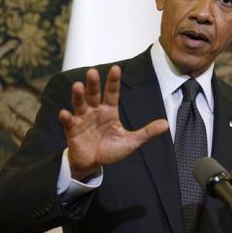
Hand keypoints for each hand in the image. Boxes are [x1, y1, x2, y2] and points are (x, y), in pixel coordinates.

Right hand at [58, 65, 168, 179]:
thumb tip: (166, 124)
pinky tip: (65, 113)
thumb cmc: (111, 150)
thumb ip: (147, 132)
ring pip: (80, 104)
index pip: (112, 93)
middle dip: (93, 84)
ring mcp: (82, 119)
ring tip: (78, 86)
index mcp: (109, 111)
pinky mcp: (72, 130)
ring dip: (78, 95)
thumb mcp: (131, 142)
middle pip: (94, 94)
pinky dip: (65, 117)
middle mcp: (95, 111)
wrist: (93, 164)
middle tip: (93, 71)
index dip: (113, 81)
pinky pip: (68, 122)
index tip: (116, 68)